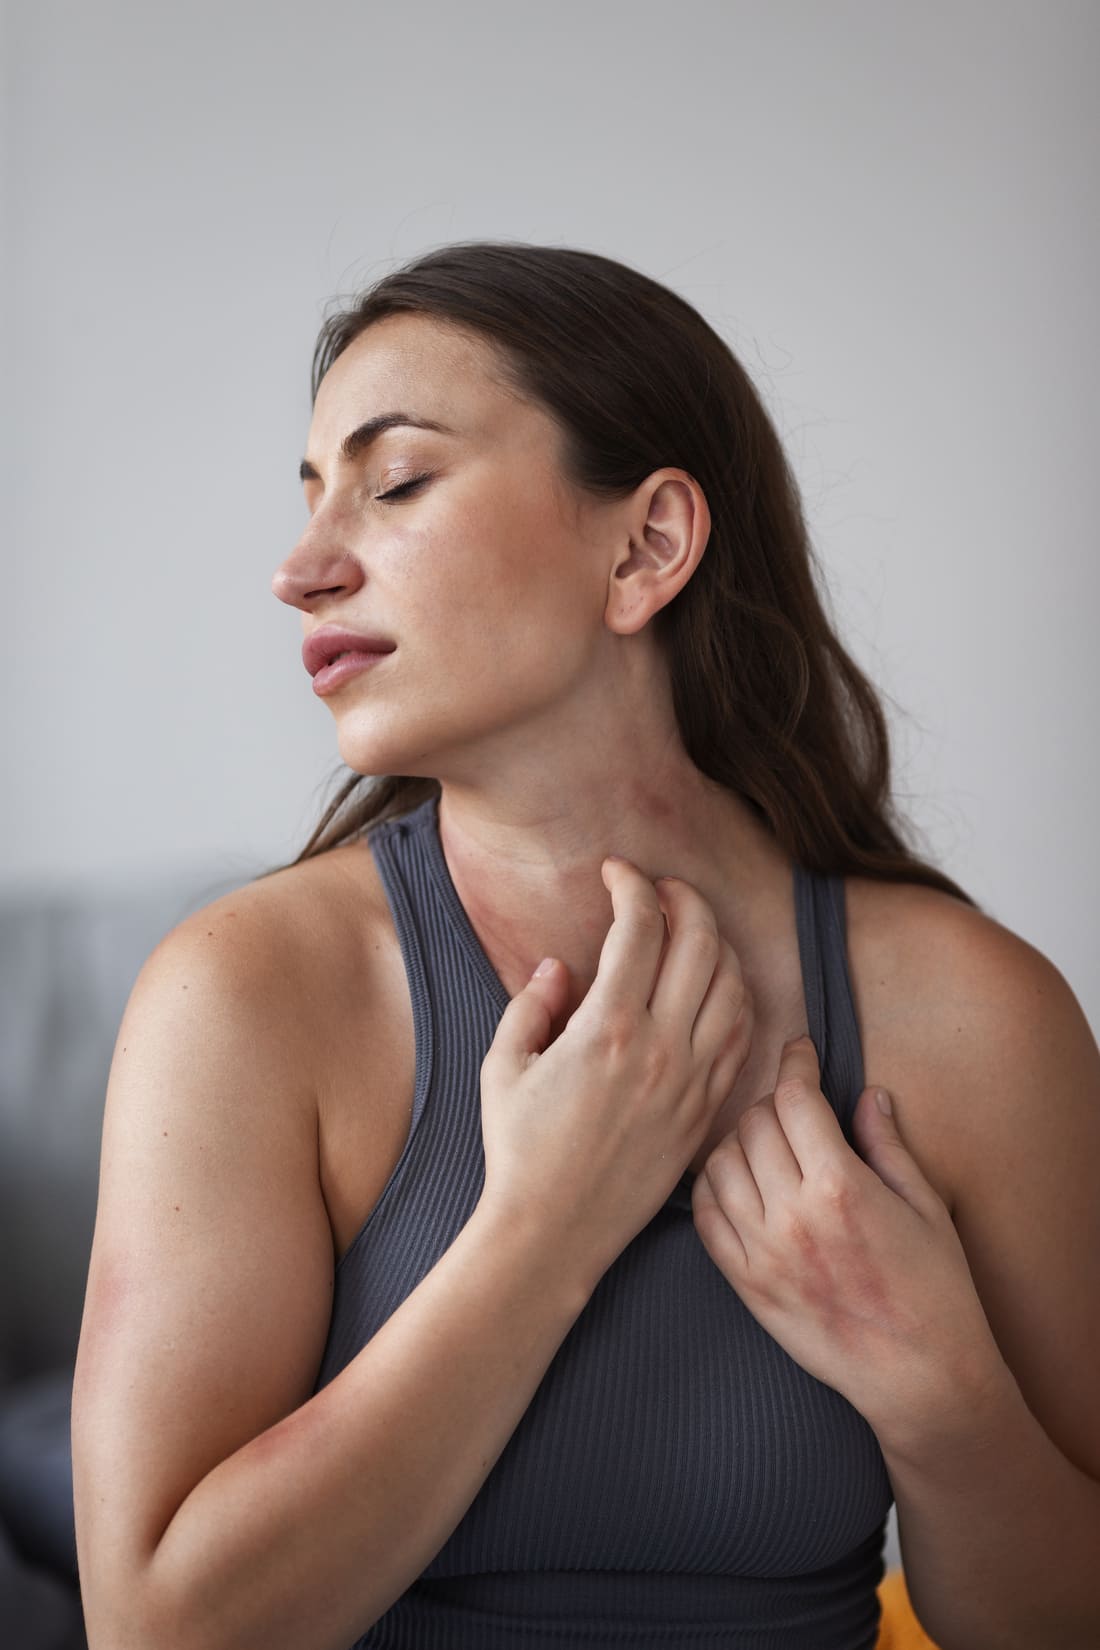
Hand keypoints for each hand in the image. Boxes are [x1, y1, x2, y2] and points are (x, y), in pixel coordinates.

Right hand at [479, 859, 752, 1291]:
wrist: (553, 1232)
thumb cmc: (518, 1149)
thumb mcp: (503, 1066)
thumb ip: (531, 1004)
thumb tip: (560, 967)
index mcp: (607, 1028)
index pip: (639, 927)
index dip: (632, 884)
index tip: (615, 871)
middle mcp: (661, 1048)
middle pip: (700, 943)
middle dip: (684, 898)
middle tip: (660, 890)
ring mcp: (692, 1081)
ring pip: (733, 985)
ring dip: (715, 944)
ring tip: (688, 932)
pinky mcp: (706, 1110)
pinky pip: (742, 1036)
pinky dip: (736, 997)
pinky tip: (713, 988)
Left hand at [691, 1035, 1004, 1443]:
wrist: (921, 1377)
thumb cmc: (936, 1290)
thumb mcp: (926, 1206)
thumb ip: (887, 1145)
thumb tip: (868, 1095)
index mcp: (841, 1187)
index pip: (795, 1098)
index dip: (796, 1063)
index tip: (801, 1052)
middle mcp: (792, 1214)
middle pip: (753, 1124)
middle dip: (772, 1100)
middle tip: (792, 1105)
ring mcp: (762, 1252)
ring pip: (720, 1162)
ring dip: (739, 1140)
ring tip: (765, 1142)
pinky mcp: (746, 1284)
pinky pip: (704, 1216)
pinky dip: (711, 1185)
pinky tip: (734, 1179)